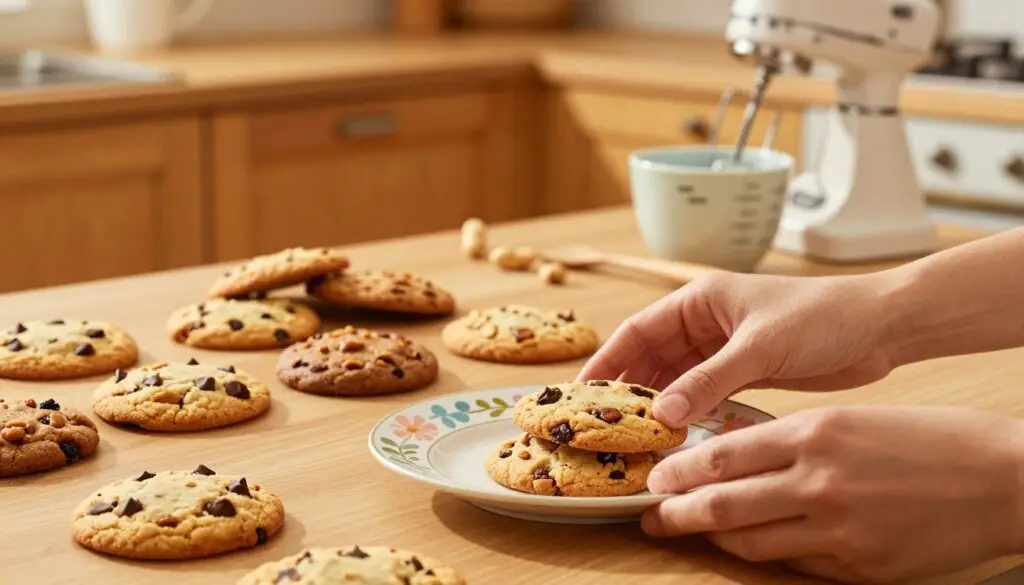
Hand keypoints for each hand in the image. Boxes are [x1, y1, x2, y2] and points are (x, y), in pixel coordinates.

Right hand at [576, 272, 898, 427]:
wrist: (881, 327)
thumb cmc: (823, 317)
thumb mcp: (759, 347)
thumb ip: (710, 380)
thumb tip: (662, 414)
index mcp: (701, 299)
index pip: (639, 329)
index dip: (608, 359)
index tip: (582, 390)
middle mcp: (706, 322)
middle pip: (652, 357)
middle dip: (627, 388)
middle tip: (601, 422)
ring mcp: (725, 349)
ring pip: (676, 379)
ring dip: (657, 405)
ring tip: (633, 436)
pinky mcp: (746, 372)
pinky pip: (704, 395)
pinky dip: (689, 414)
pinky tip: (676, 436)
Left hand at [642, 405, 1023, 582]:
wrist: (1004, 479)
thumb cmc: (931, 439)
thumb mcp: (852, 421)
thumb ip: (793, 439)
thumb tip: (736, 452)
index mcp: (816, 434)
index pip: (724, 455)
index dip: (681, 470)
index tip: (657, 477)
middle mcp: (818, 481)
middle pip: (723, 505)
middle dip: (677, 513)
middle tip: (653, 516)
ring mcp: (837, 529)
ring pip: (750, 542)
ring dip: (714, 540)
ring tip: (693, 534)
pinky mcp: (858, 567)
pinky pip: (794, 565)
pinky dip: (768, 555)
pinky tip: (753, 549)